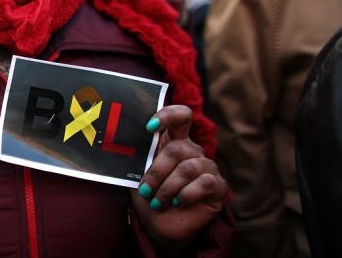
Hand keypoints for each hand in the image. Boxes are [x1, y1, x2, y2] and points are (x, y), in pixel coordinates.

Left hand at [131, 105, 227, 252]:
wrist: (160, 226)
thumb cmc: (149, 195)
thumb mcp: (138, 173)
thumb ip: (138, 154)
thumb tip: (124, 139)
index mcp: (174, 141)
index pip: (181, 116)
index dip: (168, 115)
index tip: (150, 127)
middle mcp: (193, 151)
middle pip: (177, 149)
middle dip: (156, 172)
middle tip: (146, 190)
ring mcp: (208, 167)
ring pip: (187, 168)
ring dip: (167, 188)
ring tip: (157, 201)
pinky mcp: (217, 186)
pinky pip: (203, 183)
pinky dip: (185, 195)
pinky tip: (177, 203)